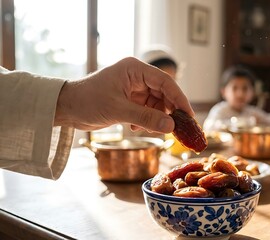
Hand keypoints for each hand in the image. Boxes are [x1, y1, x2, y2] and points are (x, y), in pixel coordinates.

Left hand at [54, 57, 192, 132]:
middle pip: (163, 93)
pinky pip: (147, 110)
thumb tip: (171, 126)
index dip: (179, 98)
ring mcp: (133, 88)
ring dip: (155, 118)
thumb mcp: (118, 110)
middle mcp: (136, 76)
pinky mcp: (129, 100)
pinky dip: (146, 121)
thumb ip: (146, 118)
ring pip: (156, 104)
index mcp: (134, 69)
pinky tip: (136, 128)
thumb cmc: (87, 101)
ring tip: (148, 129)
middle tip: (176, 128)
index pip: (165, 82)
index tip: (189, 115)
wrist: (65, 108)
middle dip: (168, 111)